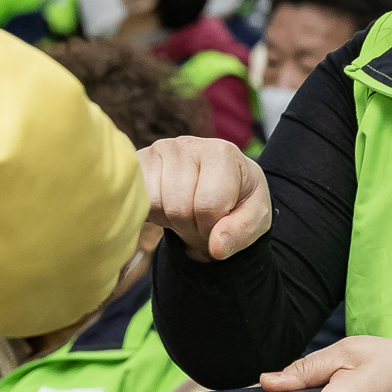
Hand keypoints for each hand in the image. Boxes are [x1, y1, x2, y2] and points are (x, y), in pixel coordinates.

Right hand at [139, 137, 271, 261]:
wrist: (217, 183)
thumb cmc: (238, 199)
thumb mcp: (255, 217)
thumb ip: (241, 233)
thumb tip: (217, 247)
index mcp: (223, 154)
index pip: (209, 206)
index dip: (213, 226)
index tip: (219, 218)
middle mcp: (189, 144)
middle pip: (179, 207)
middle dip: (190, 224)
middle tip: (200, 216)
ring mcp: (161, 149)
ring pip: (155, 204)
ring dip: (170, 219)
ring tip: (184, 207)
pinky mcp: (140, 159)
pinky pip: (137, 198)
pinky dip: (150, 211)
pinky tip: (166, 202)